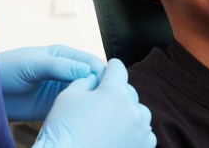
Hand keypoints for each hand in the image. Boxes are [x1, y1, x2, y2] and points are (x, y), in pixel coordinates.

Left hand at [0, 45, 107, 122]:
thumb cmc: (8, 69)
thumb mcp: (34, 63)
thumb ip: (60, 66)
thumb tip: (88, 70)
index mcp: (64, 55)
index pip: (90, 61)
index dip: (98, 71)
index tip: (100, 84)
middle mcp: (66, 71)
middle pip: (92, 79)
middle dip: (97, 88)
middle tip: (98, 100)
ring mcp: (62, 90)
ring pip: (85, 95)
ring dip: (89, 101)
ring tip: (88, 110)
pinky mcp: (55, 106)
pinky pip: (72, 110)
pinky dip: (78, 113)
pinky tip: (77, 118)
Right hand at [33, 59, 155, 147]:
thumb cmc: (64, 130)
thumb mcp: (68, 95)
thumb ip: (86, 79)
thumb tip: (95, 77)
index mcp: (116, 92)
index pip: (118, 68)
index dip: (109, 68)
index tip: (105, 73)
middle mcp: (133, 110)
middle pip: (129, 91)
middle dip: (117, 93)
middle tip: (100, 103)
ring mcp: (140, 131)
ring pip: (139, 112)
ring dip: (128, 112)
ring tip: (110, 122)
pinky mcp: (142, 147)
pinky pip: (145, 133)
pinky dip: (135, 131)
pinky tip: (119, 136)